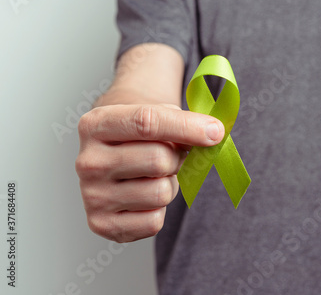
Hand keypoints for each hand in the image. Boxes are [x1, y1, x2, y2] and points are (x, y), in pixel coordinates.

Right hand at [75, 104, 223, 241]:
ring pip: (160, 193)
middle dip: (177, 158)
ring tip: (155, 176)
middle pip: (158, 160)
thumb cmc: (141, 132)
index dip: (187, 127)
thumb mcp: (157, 114)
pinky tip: (145, 197)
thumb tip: (213, 134)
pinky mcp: (101, 224)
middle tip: (171, 157)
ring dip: (169, 185)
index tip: (215, 132)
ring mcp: (91, 195)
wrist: (114, 153)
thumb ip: (183, 123)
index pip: (146, 122)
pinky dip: (159, 211)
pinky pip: (153, 222)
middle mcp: (87, 161)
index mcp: (96, 124)